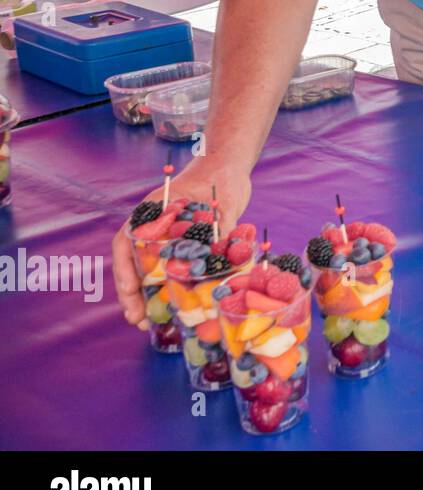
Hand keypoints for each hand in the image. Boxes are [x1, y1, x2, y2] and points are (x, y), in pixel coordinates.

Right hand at [112, 160, 251, 330]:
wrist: (230, 167)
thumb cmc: (222, 177)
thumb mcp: (223, 201)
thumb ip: (222, 227)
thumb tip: (225, 257)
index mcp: (154, 211)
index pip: (128, 240)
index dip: (125, 267)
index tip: (130, 289)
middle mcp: (156, 226)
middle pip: (134, 261)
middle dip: (132, 292)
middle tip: (136, 319)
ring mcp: (168, 237)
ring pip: (150, 270)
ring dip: (147, 296)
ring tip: (147, 323)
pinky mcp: (184, 247)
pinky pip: (171, 271)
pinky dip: (170, 290)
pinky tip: (175, 310)